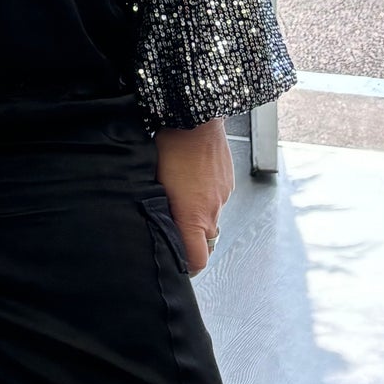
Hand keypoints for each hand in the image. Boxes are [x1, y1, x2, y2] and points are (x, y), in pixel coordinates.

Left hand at [154, 116, 233, 276]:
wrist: (197, 115)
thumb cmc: (170, 145)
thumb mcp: (154, 182)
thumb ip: (158, 211)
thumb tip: (154, 227)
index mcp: (194, 216)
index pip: (198, 261)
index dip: (186, 267)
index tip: (177, 264)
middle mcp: (213, 210)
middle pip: (205, 241)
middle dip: (190, 237)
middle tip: (173, 222)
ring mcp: (224, 195)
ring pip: (211, 217)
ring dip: (198, 212)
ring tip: (180, 193)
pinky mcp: (228, 181)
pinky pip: (217, 198)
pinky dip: (205, 195)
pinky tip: (191, 177)